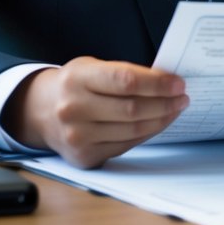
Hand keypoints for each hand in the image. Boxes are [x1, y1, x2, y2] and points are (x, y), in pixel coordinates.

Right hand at [2, 56, 187, 167]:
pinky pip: (126, 145)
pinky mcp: (84, 156)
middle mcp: (73, 108)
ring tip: (175, 109)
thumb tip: (166, 82)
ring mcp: (77, 136)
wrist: (40, 112)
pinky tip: (157, 123)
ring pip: (132, 130)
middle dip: (165, 103)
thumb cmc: (75, 85)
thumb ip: (123, 74)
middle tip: (183, 98)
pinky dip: (147, 134)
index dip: (157, 83)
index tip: (178, 83)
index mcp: (77, 78)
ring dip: (161, 120)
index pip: (126, 80)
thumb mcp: (91, 68)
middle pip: (132, 109)